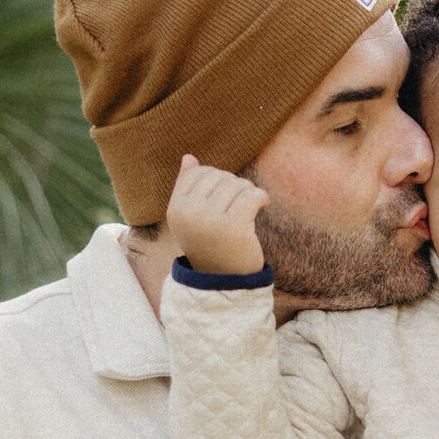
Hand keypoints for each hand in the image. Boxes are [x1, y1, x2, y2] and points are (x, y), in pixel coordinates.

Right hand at [167, 154, 268, 276]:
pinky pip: (251, 195)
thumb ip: (187, 187)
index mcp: (176, 209)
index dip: (217, 178)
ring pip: (236, 184)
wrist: (225, 280)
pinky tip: (263, 204)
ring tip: (249, 205)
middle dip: (234, 184)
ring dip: (248, 191)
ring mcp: (210, 221)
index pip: (199, 173)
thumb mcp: (192, 218)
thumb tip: (188, 157)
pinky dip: (261, 197)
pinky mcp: (233, 228)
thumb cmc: (210, 244)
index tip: (226, 193)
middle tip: (241, 201)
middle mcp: (189, 214)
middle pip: (219, 177)